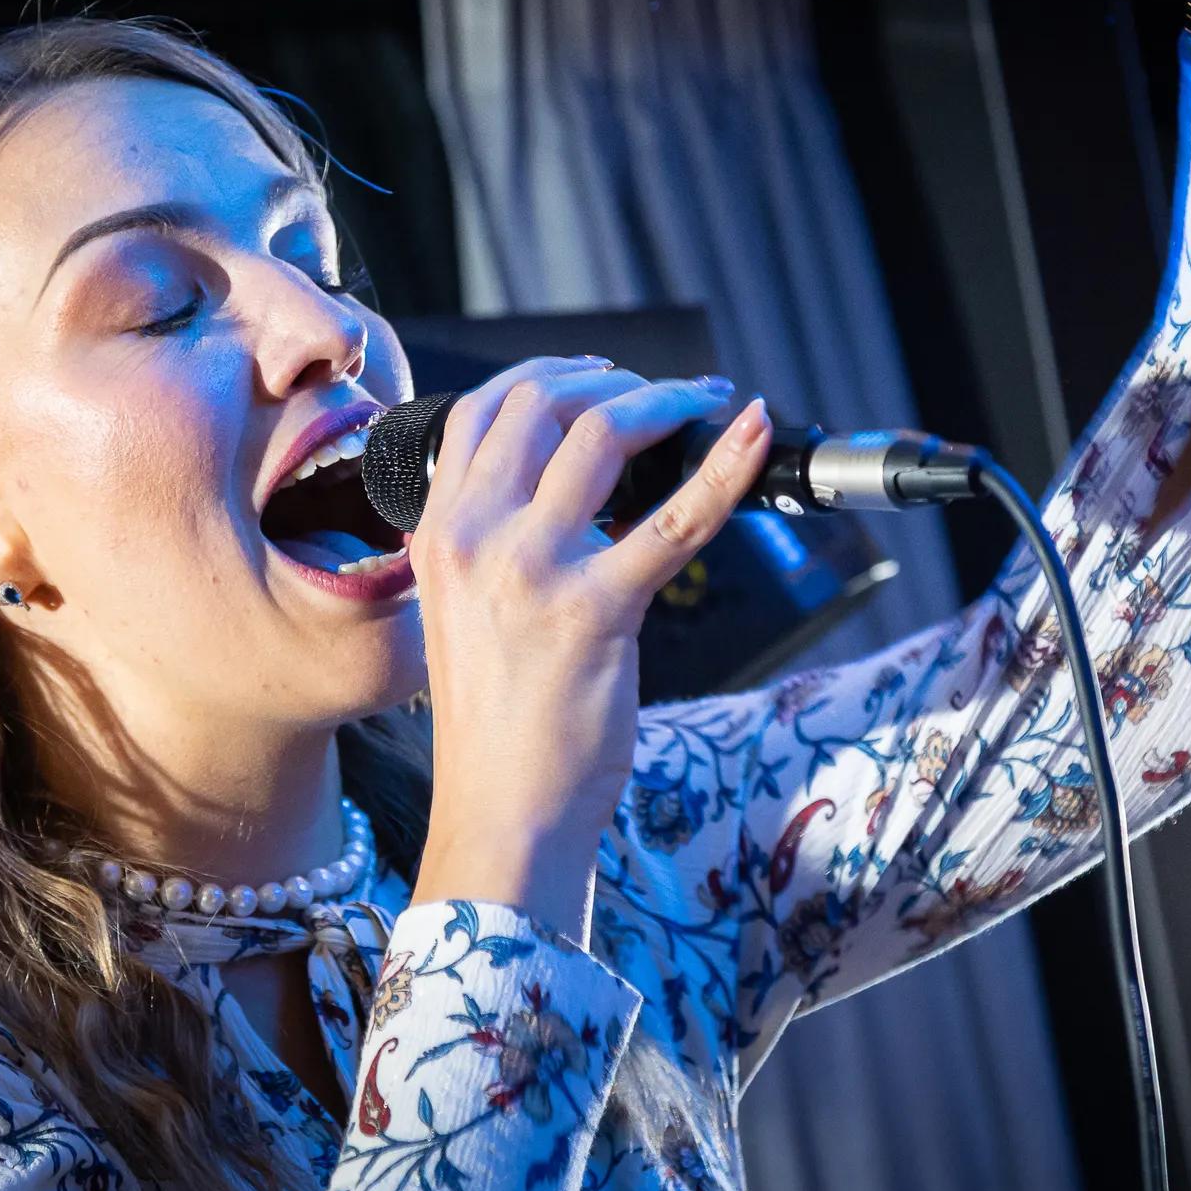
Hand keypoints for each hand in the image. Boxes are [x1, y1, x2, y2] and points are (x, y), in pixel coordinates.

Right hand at [407, 355, 770, 938]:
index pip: (484, 408)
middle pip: (543, 402)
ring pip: (601, 434)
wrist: (502, 815)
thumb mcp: (466, 613)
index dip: (551, 374)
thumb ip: (498, 544)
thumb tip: (573, 492)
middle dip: (616, 381)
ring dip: (665, 403)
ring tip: (706, 407)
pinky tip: (750, 433)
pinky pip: (675, 518)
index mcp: (440, 534)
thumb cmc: (497, 727)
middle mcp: (474, 538)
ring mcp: (531, 570)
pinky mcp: (597, 611)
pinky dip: (723, 466)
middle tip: (669, 394)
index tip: (601, 378)